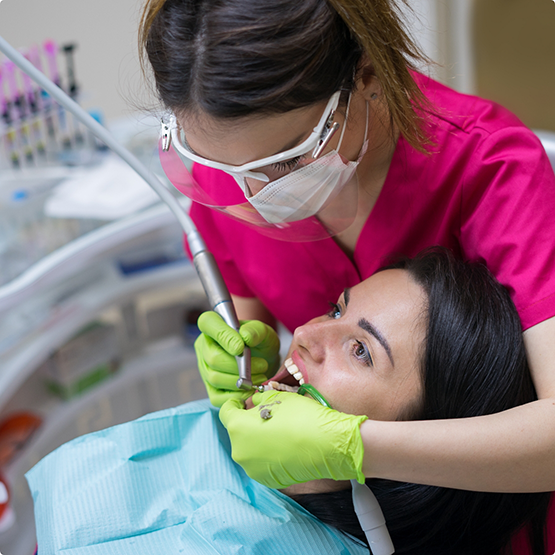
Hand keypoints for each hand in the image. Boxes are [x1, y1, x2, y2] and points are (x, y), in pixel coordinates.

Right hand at [194, 312, 279, 406]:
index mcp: (213, 324)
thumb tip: (245, 337)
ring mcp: (205, 368)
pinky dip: (237, 396)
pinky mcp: (210, 388)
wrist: (265, 359)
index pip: (208, 323)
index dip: (223, 336)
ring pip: (215, 378)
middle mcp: (204, 346)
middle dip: (240, 366)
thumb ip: (256, 330)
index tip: (241, 347)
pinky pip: (217, 397)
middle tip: (262, 365)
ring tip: (260, 376)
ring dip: (241, 381)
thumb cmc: (260, 342)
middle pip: (213, 358)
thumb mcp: (264, 331)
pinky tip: (250, 390)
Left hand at [219, 390, 367, 488]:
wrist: (327, 445)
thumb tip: (252, 404)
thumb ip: (258, 399)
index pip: (226, 412)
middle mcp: (240, 451)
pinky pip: (261, 462)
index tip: (242, 401)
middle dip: (248, 422)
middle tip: (267, 414)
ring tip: (279, 430)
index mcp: (238, 428)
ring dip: (258, 439)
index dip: (234, 404)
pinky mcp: (267, 479)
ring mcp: (253, 468)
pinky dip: (268, 453)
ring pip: (250, 448)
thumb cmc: (302, 417)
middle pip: (238, 432)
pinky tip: (285, 444)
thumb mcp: (277, 397)